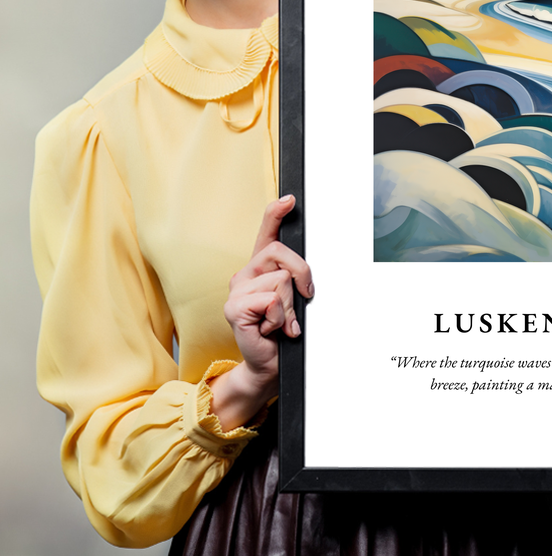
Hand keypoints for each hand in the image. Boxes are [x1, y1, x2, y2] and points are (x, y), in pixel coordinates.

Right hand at [209, 195, 313, 429]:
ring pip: (281, 280)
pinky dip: (280, 318)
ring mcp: (237, 290)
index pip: (266, 233)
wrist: (269, 364)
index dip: (276, 213)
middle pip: (281, 253)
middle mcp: (245, 274)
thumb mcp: (294, 300)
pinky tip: (271, 329)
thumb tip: (305, 272)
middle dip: (302, 275)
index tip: (290, 199)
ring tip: (281, 322)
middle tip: (303, 299)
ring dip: (290, 306)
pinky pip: (271, 300)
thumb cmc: (283, 332)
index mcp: (260, 268)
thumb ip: (295, 279)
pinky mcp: (234, 308)